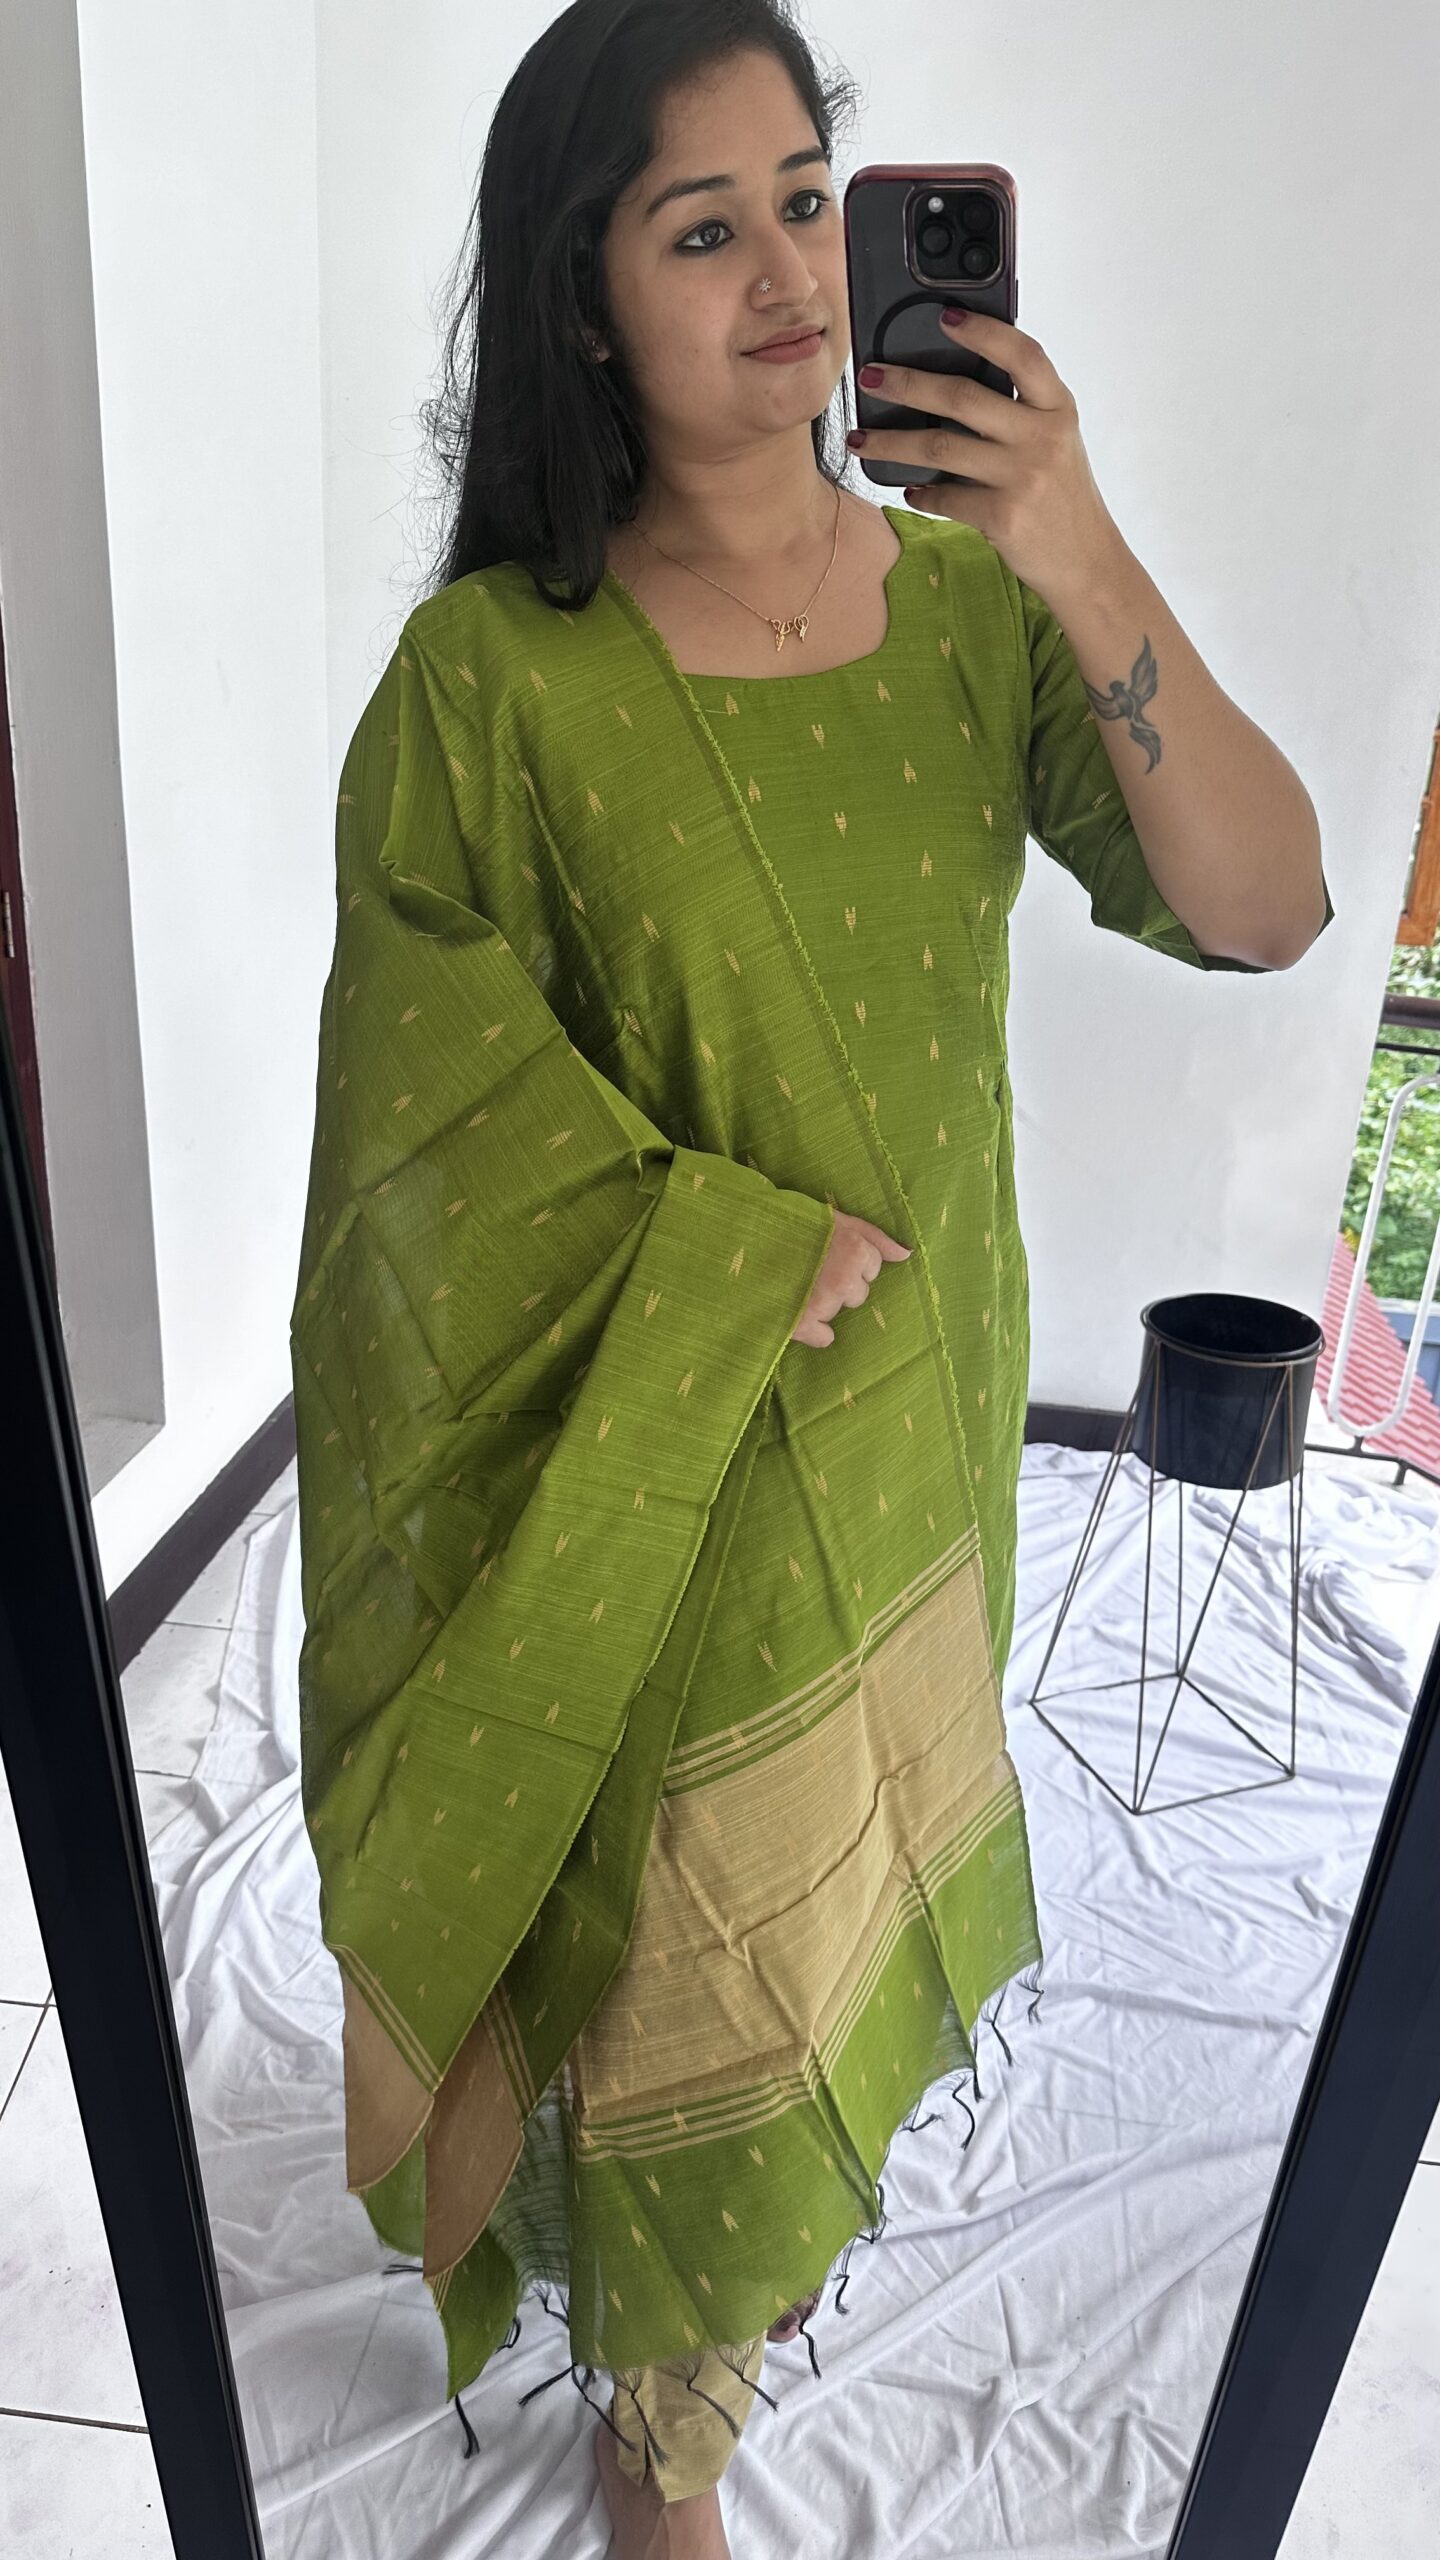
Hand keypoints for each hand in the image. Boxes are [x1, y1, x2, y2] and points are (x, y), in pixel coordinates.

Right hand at [791, 1210, 913, 1349]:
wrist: (741, 1237)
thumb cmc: (790, 1223)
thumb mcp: (834, 1217)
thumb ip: (874, 1236)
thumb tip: (906, 1255)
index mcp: (854, 1248)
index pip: (873, 1267)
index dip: (852, 1259)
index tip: (828, 1252)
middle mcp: (843, 1277)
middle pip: (859, 1293)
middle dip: (840, 1282)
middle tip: (811, 1267)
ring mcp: (822, 1302)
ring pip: (839, 1312)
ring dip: (822, 1301)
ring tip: (796, 1282)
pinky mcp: (800, 1324)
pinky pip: (824, 1337)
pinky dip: (812, 1328)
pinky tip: (795, 1307)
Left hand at [849, 309, 1125, 612]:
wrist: (1086, 560)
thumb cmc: (1061, 493)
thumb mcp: (1055, 439)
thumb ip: (1020, 409)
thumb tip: (952, 379)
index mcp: (1057, 407)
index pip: (1022, 355)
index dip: (983, 331)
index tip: (944, 316)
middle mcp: (1042, 437)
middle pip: (962, 398)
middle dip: (908, 384)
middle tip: (871, 377)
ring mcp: (1022, 478)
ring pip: (938, 449)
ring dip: (890, 443)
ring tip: (859, 439)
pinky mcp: (1002, 517)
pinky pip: (944, 498)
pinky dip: (921, 493)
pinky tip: (909, 490)